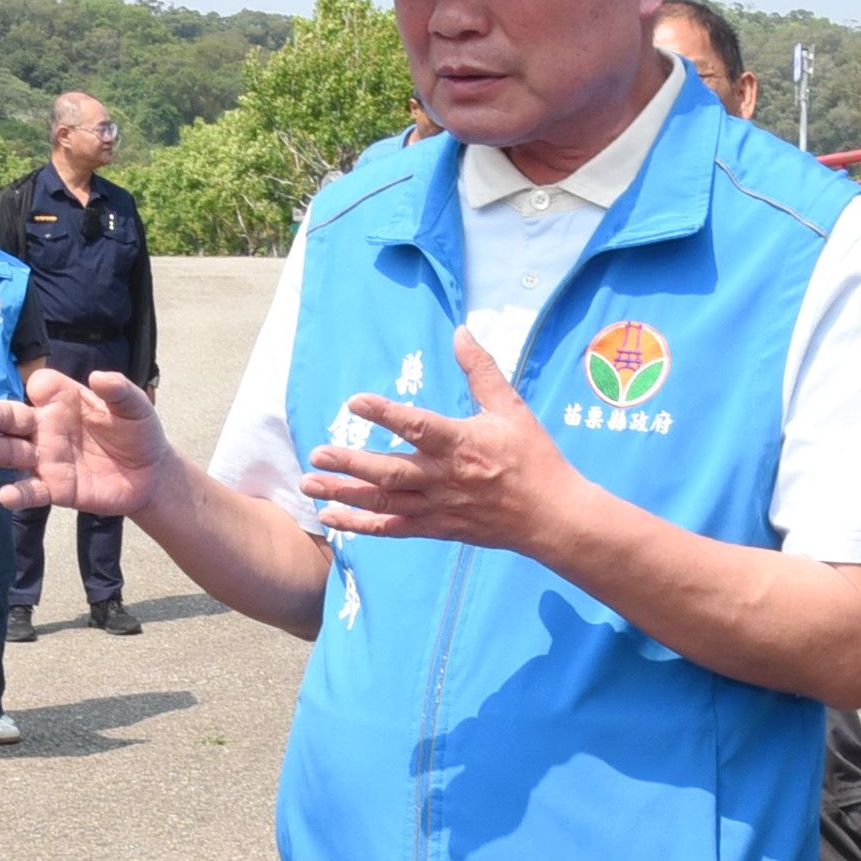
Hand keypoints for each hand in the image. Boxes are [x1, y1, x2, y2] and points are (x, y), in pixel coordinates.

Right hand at [0, 365, 175, 519]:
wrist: (151, 475)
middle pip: (14, 418)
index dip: (41, 389)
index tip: (43, 393)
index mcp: (64, 400)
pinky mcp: (54, 489)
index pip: (41, 386)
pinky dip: (17, 494)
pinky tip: (5, 495)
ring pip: (13, 453)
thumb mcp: (136, 407)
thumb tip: (99, 377)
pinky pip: (30, 491)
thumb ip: (119, 391)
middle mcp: (47, 427)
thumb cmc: (138, 433)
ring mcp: (47, 458)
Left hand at [299, 332, 575, 553]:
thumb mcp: (511, 409)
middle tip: (317, 455)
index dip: (385, 414)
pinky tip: (331, 517)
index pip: (417, 426)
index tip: (355, 402)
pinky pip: (393, 528)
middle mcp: (444, 478)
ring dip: (344, 495)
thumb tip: (461, 332)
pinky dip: (361, 525)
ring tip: (309, 485)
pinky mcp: (437, 527)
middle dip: (350, 465)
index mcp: (461, 444)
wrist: (552, 516)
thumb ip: (481, 371)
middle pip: (390, 473)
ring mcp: (438, 506)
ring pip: (384, 503)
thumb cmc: (533, 458)